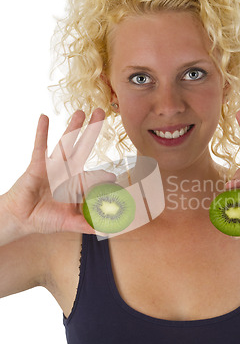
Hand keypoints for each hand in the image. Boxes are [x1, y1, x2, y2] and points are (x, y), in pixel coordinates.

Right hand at [4, 109, 115, 235]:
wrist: (21, 218)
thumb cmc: (45, 219)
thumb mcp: (69, 224)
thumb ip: (87, 226)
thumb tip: (106, 231)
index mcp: (77, 183)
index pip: (94, 176)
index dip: (103, 177)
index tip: (113, 179)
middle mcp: (67, 171)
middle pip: (83, 147)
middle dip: (92, 131)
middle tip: (102, 113)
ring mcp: (52, 166)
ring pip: (65, 143)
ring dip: (72, 127)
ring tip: (81, 111)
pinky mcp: (37, 166)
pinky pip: (40, 147)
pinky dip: (42, 133)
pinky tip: (44, 117)